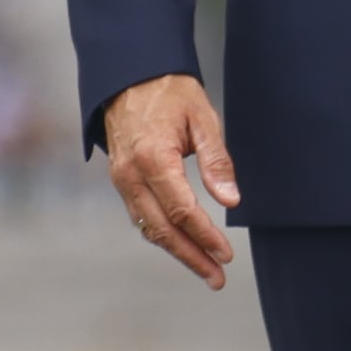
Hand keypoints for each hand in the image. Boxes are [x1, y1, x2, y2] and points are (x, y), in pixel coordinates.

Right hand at [98, 74, 238, 287]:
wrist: (129, 72)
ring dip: (176, 251)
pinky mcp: (120, 178)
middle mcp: (131, 174)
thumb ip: (216, 161)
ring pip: (148, 227)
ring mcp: (121, 178)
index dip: (205, 236)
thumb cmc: (168, 90)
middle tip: (217, 278)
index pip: (182, 211)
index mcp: (152, 158)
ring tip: (204, 269)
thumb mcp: (202, 118)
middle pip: (162, 230)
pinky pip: (140, 215)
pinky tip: (180, 243)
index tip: (225, 254)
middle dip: (192, 257)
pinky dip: (160, 234)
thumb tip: (230, 200)